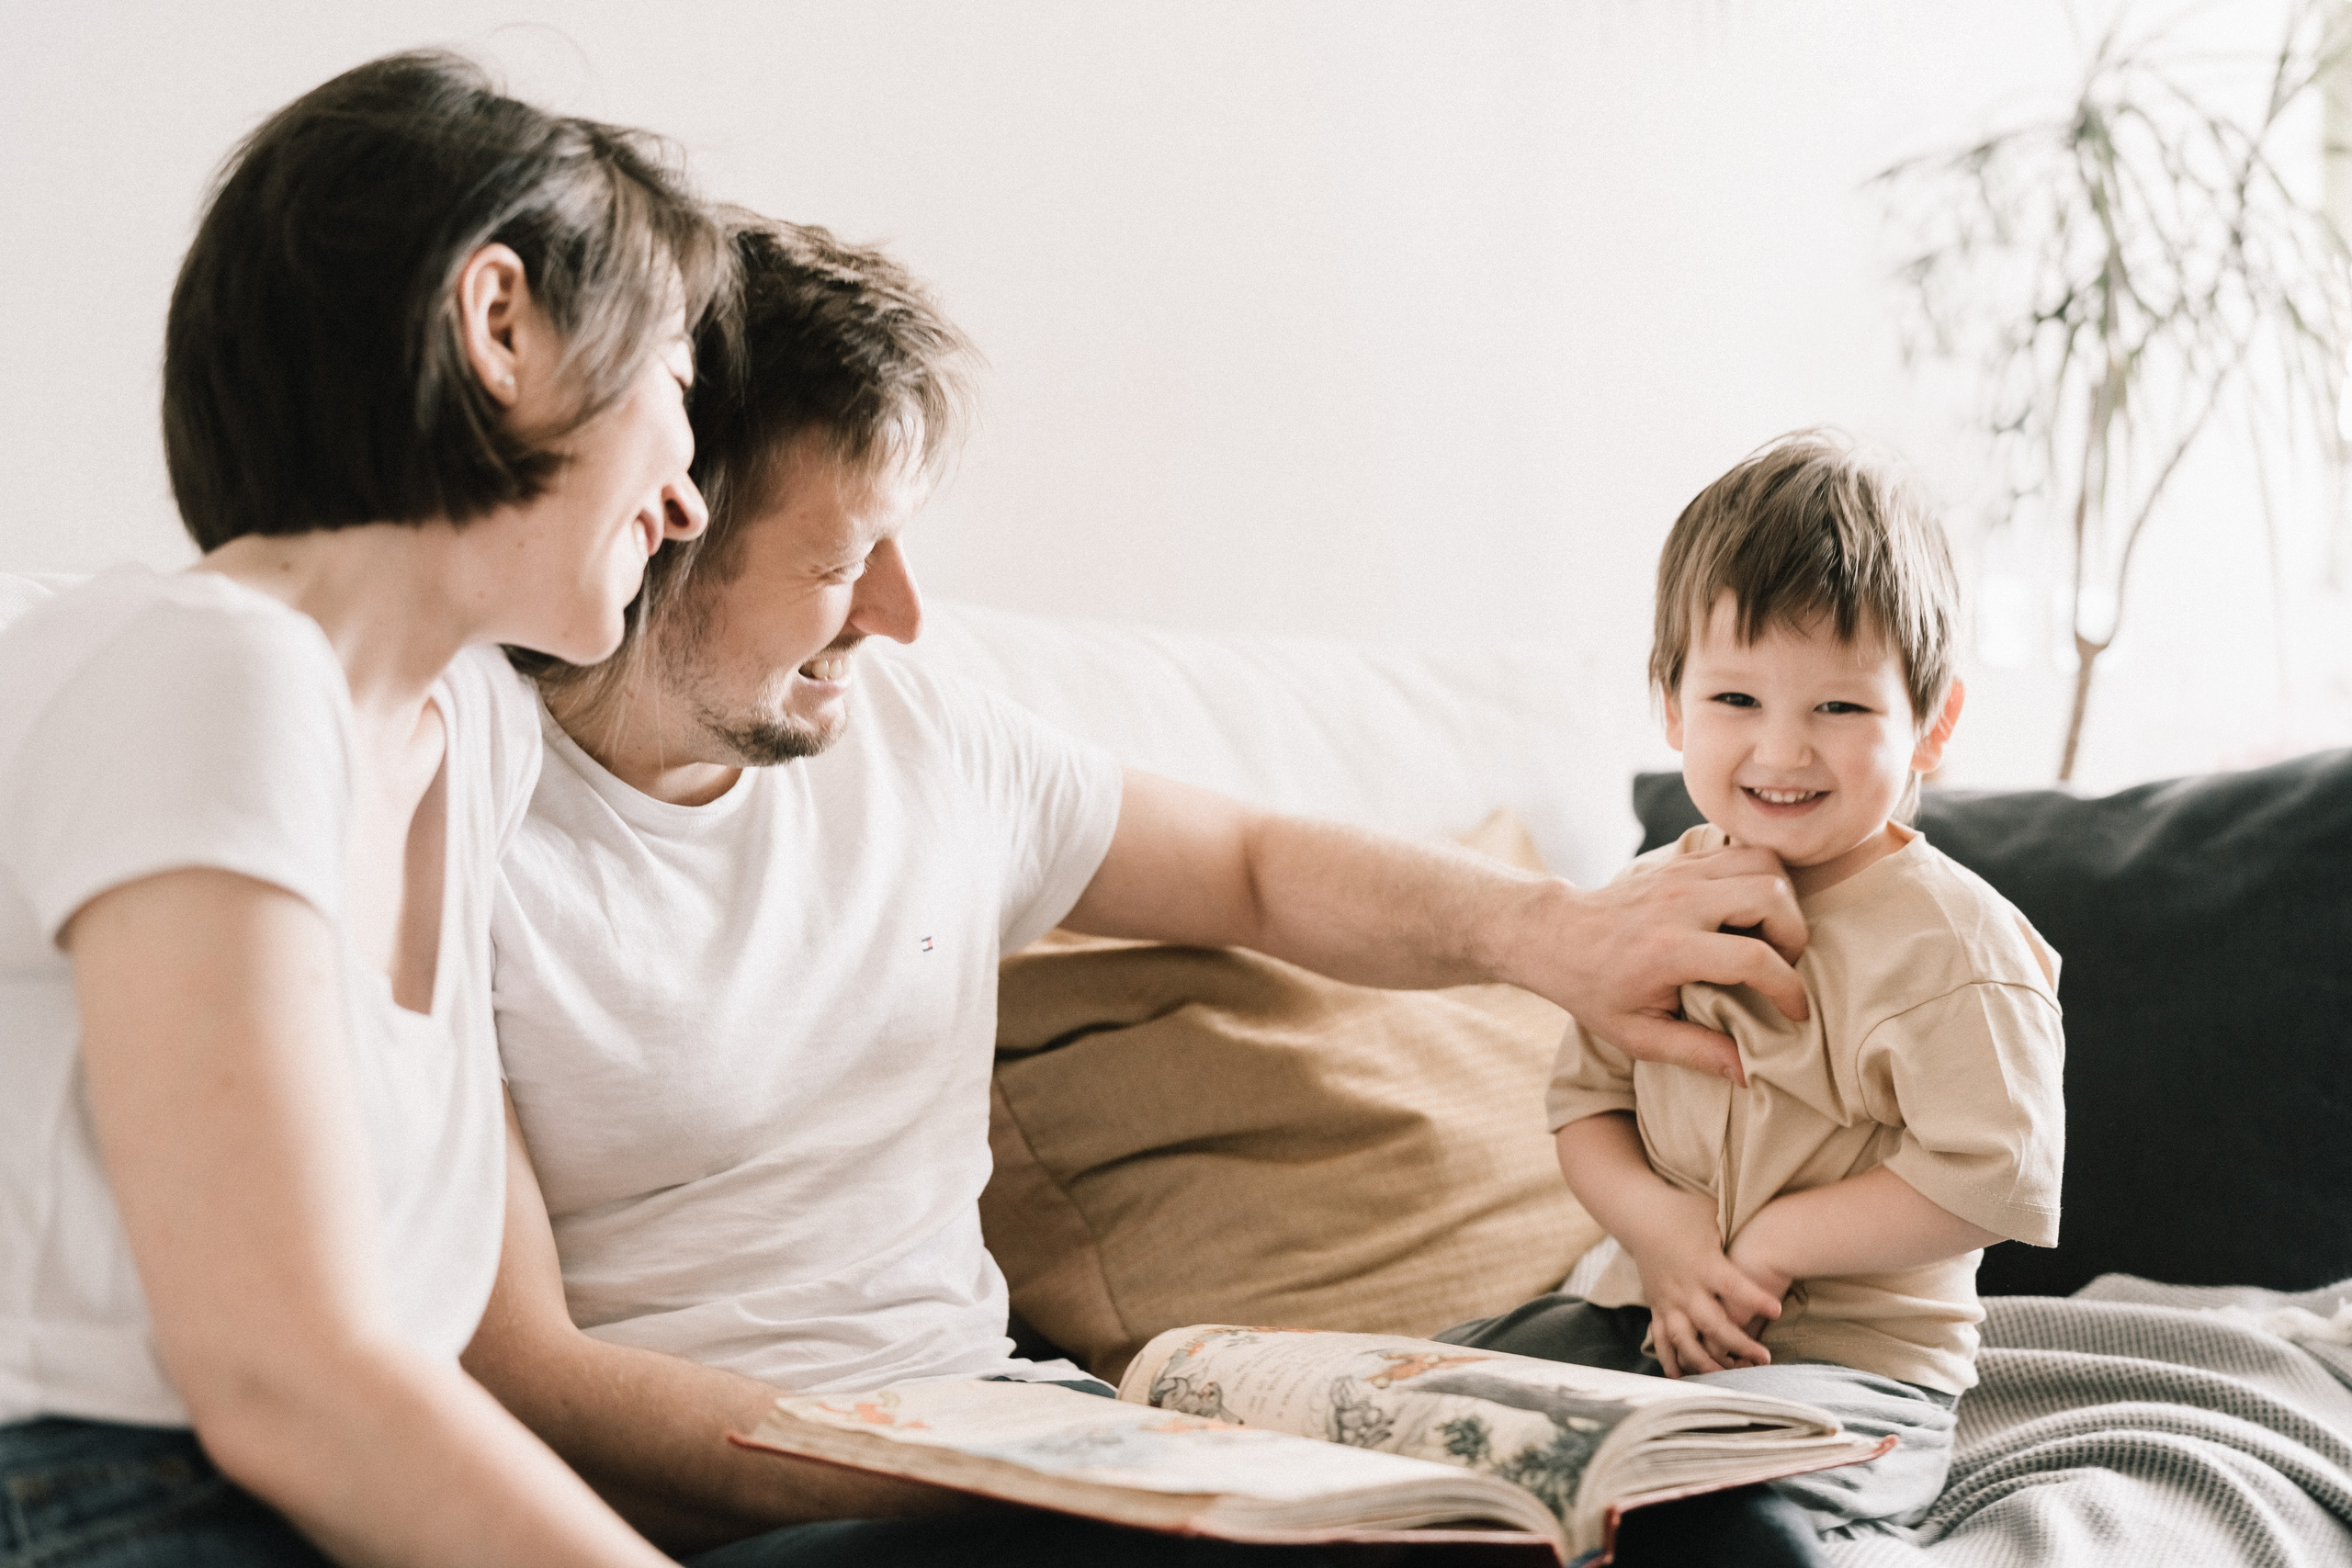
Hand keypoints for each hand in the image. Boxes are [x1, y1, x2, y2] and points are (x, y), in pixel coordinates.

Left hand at [1507, 844, 1808, 1086]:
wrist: (1555, 936)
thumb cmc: (1594, 991)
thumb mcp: (1637, 1036)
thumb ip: (1696, 1053)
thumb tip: (1749, 1074)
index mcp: (1669, 950)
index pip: (1754, 958)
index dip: (1789, 988)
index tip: (1796, 1013)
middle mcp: (1678, 902)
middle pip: (1770, 894)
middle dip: (1794, 934)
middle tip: (1784, 965)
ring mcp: (1679, 873)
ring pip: (1763, 863)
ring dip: (1783, 900)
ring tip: (1771, 937)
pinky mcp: (1680, 860)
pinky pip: (1742, 852)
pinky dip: (1761, 877)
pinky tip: (1749, 912)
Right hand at [1620, 1186, 1783, 1377]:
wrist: (1640, 1214)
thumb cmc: (1685, 1211)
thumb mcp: (1714, 1214)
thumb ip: (1740, 1229)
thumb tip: (1778, 1229)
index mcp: (1702, 1262)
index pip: (1731, 1284)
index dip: (1753, 1298)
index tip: (1776, 1310)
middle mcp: (1684, 1286)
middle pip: (1711, 1323)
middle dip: (1738, 1344)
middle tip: (1764, 1358)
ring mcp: (1668, 1301)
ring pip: (1685, 1340)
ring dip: (1707, 1362)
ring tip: (1732, 1376)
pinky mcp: (1657, 1308)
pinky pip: (1662, 1340)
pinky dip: (1671, 1361)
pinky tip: (1684, 1379)